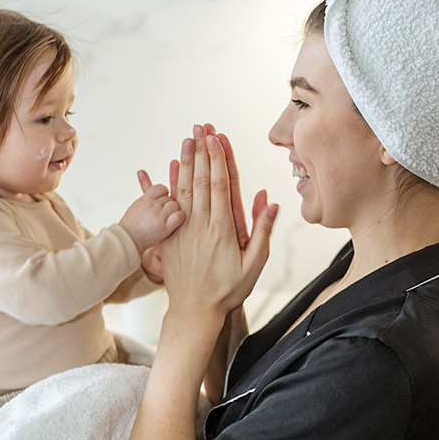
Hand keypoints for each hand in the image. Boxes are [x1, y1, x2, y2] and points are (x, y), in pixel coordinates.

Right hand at [118, 179, 185, 256]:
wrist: (127, 241)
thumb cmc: (131, 225)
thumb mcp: (137, 204)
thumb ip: (145, 189)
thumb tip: (142, 171)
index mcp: (145, 199)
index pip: (161, 188)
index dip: (163, 194)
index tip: (161, 202)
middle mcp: (153, 205)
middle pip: (170, 198)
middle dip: (168, 205)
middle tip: (163, 215)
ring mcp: (160, 215)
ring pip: (176, 205)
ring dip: (174, 211)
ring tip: (167, 220)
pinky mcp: (166, 227)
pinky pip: (180, 216)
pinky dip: (179, 218)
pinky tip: (175, 223)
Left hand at [161, 124, 277, 318]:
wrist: (195, 311)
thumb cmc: (227, 291)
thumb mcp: (254, 265)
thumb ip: (262, 233)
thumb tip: (271, 203)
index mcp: (222, 230)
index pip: (219, 186)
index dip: (217, 159)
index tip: (217, 138)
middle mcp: (200, 226)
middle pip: (200, 181)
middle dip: (201, 152)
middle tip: (201, 128)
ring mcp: (182, 230)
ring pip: (183, 189)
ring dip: (185, 162)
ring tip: (187, 139)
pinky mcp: (170, 237)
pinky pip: (167, 207)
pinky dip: (167, 186)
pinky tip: (168, 169)